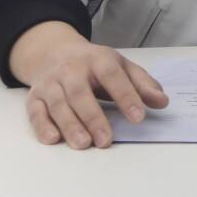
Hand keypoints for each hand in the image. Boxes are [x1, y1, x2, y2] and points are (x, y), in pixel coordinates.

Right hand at [9, 21, 168, 149]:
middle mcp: (72, 70)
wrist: (54, 52)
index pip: (113, 77)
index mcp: (99, 59)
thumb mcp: (122, 67)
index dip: (126, 96)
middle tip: (106, 140)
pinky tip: (53, 139)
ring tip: (84, 144)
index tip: (138, 117)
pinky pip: (36, 112)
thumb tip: (162, 102)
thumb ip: (142, 84)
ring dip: (70, 125)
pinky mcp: (34, 96)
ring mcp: (51, 83)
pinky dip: (42, 126)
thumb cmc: (95, 65)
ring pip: (59, 104)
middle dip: (94, 118)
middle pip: (81, 93)